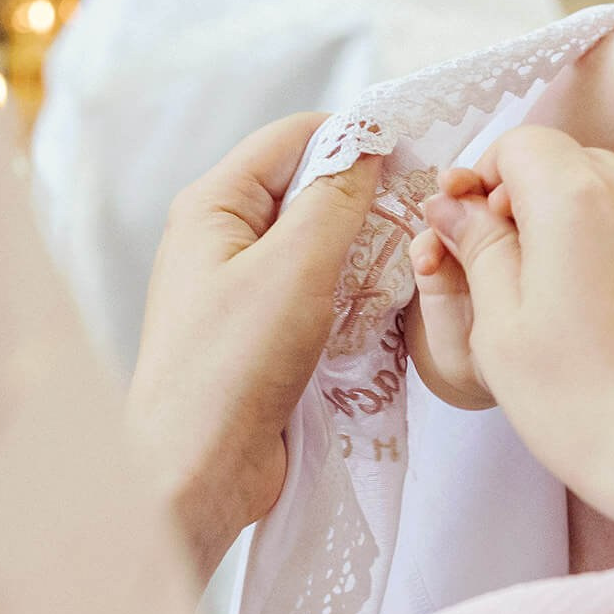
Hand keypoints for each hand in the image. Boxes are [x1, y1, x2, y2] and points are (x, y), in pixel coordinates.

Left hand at [129, 114, 381, 578]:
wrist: (196, 474)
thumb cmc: (231, 367)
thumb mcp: (293, 269)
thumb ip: (335, 200)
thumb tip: (366, 145)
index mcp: (213, 206)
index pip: (294, 138)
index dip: (354, 140)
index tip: (414, 158)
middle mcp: (222, 238)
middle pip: (308, 189)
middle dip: (364, 200)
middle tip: (417, 220)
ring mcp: (242, 288)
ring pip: (320, 244)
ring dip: (363, 254)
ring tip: (402, 271)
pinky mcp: (264, 334)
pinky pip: (319, 293)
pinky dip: (352, 297)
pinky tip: (380, 314)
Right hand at [422, 127, 613, 514]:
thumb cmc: (583, 401)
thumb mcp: (501, 327)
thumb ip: (477, 249)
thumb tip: (453, 205)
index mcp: (574, 198)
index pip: (522, 143)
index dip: (490, 178)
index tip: (480, 227)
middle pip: (578, 165)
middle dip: (543, 202)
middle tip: (525, 273)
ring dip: (599, 230)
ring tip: (587, 307)